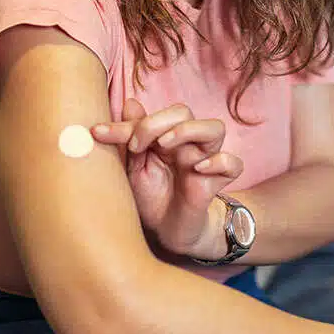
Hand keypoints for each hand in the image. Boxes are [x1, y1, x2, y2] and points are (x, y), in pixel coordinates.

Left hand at [92, 99, 243, 258]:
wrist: (167, 232)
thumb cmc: (151, 196)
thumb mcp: (134, 168)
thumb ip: (131, 137)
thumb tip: (130, 102)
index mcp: (165, 136)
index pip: (154, 115)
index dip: (128, 123)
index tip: (100, 134)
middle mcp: (187, 143)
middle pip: (184, 112)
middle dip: (158, 122)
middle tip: (137, 146)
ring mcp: (205, 160)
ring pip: (215, 128)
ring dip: (189, 130)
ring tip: (166, 145)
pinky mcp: (217, 182)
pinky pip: (232, 163)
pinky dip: (219, 161)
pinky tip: (198, 169)